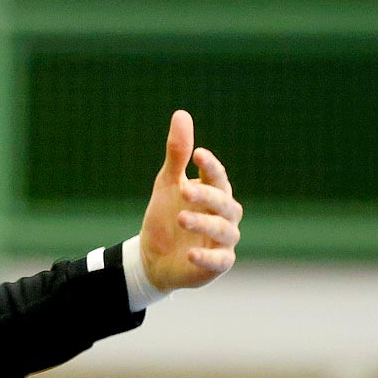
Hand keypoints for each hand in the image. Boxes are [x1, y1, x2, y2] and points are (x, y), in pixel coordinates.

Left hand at [139, 111, 242, 292]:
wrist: (153, 258)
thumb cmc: (165, 216)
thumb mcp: (167, 184)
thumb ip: (177, 154)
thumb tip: (182, 114)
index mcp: (215, 193)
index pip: (218, 177)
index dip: (212, 166)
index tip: (198, 154)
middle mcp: (224, 215)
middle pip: (224, 202)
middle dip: (206, 195)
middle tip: (183, 190)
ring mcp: (223, 241)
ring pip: (223, 229)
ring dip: (203, 223)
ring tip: (180, 217)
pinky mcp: (218, 264)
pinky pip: (219, 260)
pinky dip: (207, 257)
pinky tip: (190, 253)